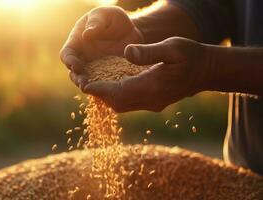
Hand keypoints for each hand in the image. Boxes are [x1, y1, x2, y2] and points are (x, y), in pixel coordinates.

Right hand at [60, 6, 143, 87]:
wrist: (131, 31)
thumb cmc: (113, 19)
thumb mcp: (105, 15)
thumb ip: (96, 23)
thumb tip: (86, 36)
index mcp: (77, 43)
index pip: (67, 54)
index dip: (69, 61)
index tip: (76, 65)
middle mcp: (83, 58)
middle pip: (74, 72)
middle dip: (78, 79)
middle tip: (84, 84)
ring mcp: (95, 69)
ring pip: (88, 81)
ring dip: (90, 87)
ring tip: (95, 90)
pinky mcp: (108, 76)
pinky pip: (103, 84)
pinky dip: (104, 89)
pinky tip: (109, 92)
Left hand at [83, 37, 210, 111]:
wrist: (206, 71)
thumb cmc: (191, 56)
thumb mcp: (173, 48)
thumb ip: (150, 52)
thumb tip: (126, 53)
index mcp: (153, 87)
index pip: (119, 93)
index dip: (99, 89)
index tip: (83, 84)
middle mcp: (151, 100)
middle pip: (117, 103)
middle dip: (98, 94)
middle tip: (82, 82)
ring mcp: (152, 103)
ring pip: (121, 105)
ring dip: (105, 96)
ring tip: (91, 83)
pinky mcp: (153, 102)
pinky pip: (129, 103)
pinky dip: (115, 95)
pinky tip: (109, 85)